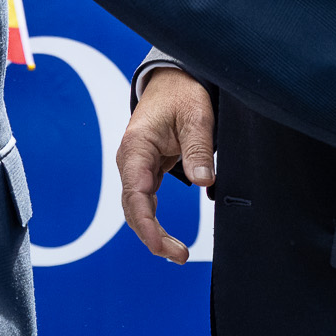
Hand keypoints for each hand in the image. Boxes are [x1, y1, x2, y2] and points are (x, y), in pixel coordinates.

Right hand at [118, 68, 215, 262]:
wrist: (173, 79)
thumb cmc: (182, 93)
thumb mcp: (196, 115)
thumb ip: (199, 148)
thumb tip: (205, 182)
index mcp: (136, 147)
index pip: (135, 194)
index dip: (146, 224)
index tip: (161, 247)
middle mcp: (130, 160)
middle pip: (133, 208)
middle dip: (153, 236)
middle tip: (181, 256)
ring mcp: (136, 166)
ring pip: (138, 208)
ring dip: (154, 232)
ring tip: (179, 254)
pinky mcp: (146, 170)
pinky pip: (146, 201)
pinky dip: (155, 221)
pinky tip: (169, 239)